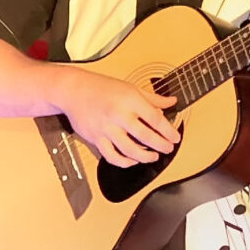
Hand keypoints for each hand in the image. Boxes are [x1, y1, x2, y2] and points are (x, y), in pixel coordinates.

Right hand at [57, 66, 179, 167]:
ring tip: (154, 156)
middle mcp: (119, 115)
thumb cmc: (102, 87)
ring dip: (146, 157)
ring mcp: (107, 129)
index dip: (169, 131)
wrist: (74, 90)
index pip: (156, 119)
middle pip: (146, 137)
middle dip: (162, 145)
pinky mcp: (96, 139)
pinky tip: (133, 161)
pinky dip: (125, 162)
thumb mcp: (130, 88)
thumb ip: (152, 98)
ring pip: (131, 150)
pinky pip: (112, 157)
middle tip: (168, 148)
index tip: (175, 137)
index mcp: (130, 100)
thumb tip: (171, 102)